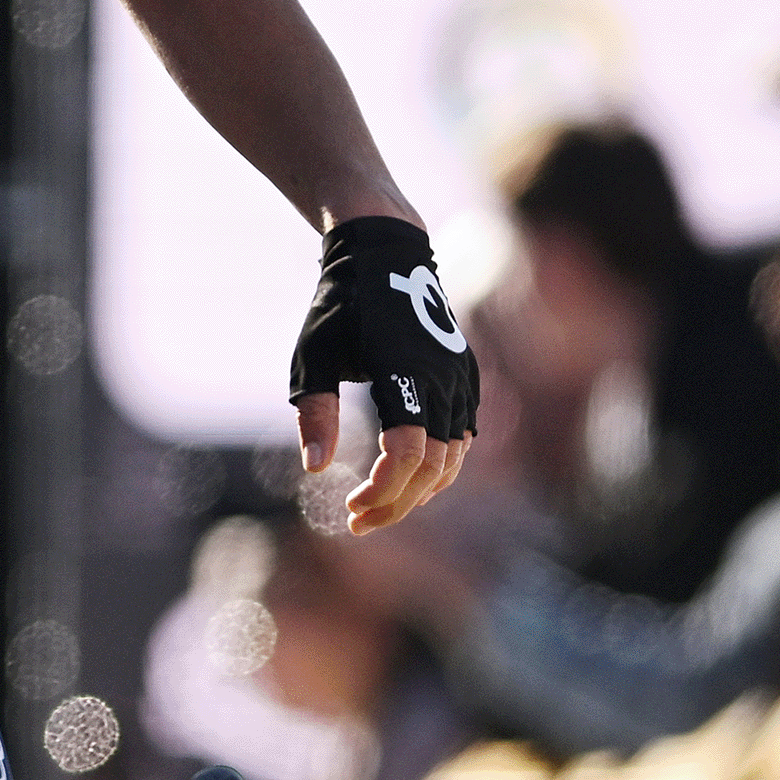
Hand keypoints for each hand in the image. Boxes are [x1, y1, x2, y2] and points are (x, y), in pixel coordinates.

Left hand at [291, 215, 478, 531]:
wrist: (386, 257)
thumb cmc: (340, 307)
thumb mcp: (313, 356)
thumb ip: (315, 412)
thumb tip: (315, 469)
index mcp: (404, 373)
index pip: (407, 453)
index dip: (383, 490)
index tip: (350, 506)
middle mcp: (443, 380)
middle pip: (433, 466)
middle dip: (396, 502)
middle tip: (357, 521)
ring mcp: (460, 380)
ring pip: (453, 457)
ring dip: (419, 491)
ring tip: (378, 508)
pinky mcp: (465, 378)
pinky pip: (462, 437)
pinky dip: (440, 467)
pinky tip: (409, 482)